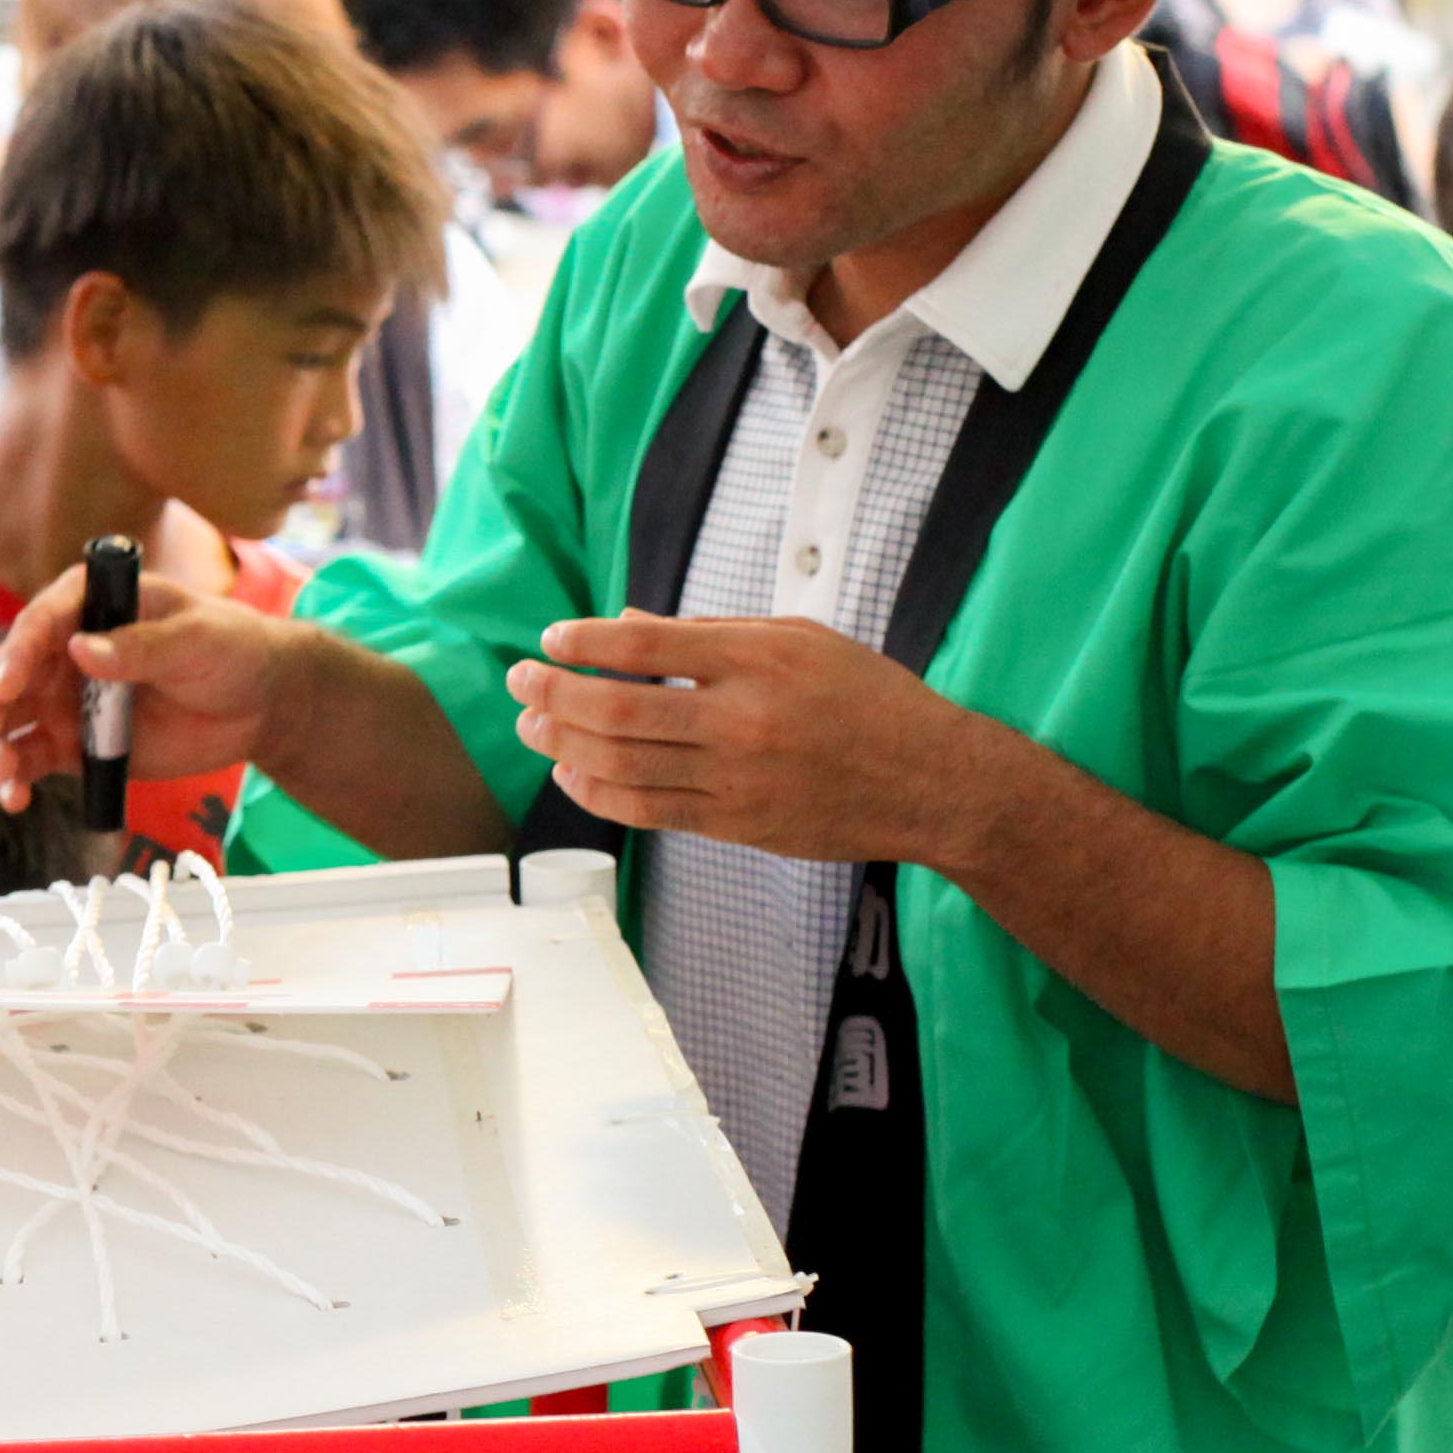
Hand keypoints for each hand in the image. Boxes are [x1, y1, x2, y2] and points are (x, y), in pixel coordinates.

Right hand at [0, 572, 293, 807]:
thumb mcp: (195, 640)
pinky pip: (29, 761)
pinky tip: (14, 796)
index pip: (40, 622)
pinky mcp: (74, 746)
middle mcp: (64, 649)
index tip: (10, 684)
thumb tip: (82, 650)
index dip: (17, 651)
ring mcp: (66, 700)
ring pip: (7, 719)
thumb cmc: (232, 649)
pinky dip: (13, 778)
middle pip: (6, 672)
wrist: (260, 705)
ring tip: (3, 771)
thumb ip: (141, 647)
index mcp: (90, 604)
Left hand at [505, 612, 1007, 865]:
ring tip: (533, 726)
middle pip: (620, 707)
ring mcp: (739, 777)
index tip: (552, 637)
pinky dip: (600, 792)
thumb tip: (624, 626)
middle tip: (521, 681)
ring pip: (625, 763)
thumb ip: (710, 633)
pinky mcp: (739, 826)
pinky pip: (650, 811)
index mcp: (759, 659)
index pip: (646, 645)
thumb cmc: (868, 698)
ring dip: (565, 743)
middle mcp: (743, 718)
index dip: (585, 642)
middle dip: (555, 693)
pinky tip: (573, 772)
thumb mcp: (801, 639)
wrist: (932, 781)